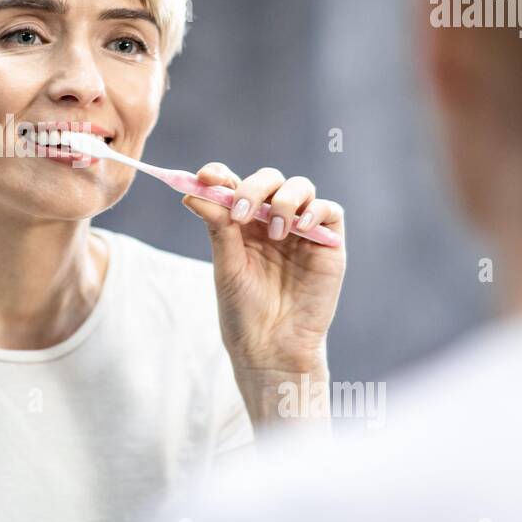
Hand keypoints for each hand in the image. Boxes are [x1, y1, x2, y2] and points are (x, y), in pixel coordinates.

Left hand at [182, 164, 345, 373]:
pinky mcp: (329, 242)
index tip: (205, 177)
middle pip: (268, 179)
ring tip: (274, 232)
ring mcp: (301, 229)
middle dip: (254, 188)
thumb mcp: (226, 266)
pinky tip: (298, 227)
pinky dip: (314, 210)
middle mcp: (271, 219)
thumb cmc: (244, 310)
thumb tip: (192, 194)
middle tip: (240, 212)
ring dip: (283, 200)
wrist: (272, 347)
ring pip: (300, 187)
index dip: (220, 174)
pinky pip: (329, 210)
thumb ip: (217, 228)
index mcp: (242, 222)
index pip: (233, 183)